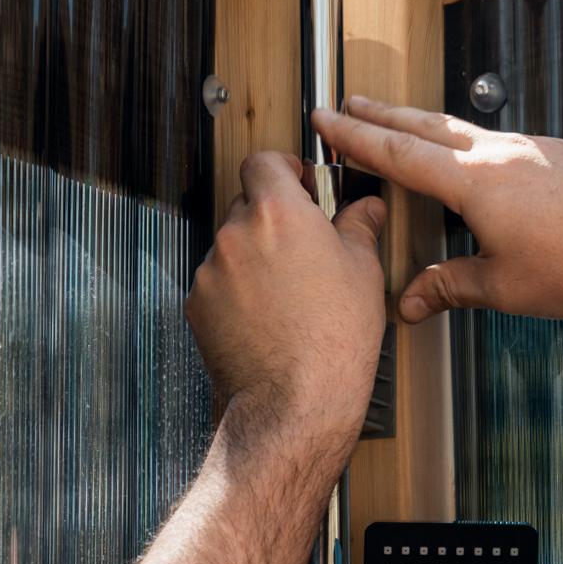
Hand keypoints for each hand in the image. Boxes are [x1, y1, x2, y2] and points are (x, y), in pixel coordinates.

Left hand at [188, 151, 387, 448]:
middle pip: (247, 202)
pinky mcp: (198, 304)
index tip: (300, 182)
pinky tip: (267, 314)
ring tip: (289, 291)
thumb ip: (359, 228)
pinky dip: (237, 290)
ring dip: (254, 256)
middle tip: (304, 243)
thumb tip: (365, 211)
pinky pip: (218, 282)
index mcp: (279, 214)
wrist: (293, 403)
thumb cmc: (331, 344)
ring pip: (232, 245)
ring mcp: (212, 270)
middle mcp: (238, 235)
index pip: (265, 160)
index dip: (284, 168)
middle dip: (272, 217)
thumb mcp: (363, 273)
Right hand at [312, 95, 562, 351]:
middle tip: (352, 103)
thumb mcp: (504, 287)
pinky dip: (476, 146)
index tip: (326, 119)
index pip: (399, 152)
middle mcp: (503, 153)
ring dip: (431, 127)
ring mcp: (537, 148)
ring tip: (410, 128)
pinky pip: (506, 144)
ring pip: (469, 131)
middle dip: (384, 115)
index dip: (355, 138)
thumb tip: (410, 303)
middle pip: (428, 126)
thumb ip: (451, 288)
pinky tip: (484, 163)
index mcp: (476, 181)